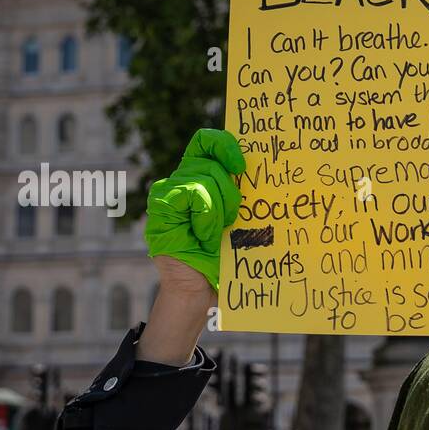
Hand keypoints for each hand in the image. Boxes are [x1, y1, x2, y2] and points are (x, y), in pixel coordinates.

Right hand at [145, 128, 245, 293]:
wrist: (201, 287)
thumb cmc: (223, 255)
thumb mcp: (239, 219)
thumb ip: (242, 193)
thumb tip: (267, 170)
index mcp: (200, 177)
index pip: (206, 142)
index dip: (224, 144)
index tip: (242, 165)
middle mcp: (182, 179)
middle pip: (210, 161)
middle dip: (230, 191)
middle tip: (232, 220)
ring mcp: (168, 191)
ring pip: (203, 177)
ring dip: (219, 209)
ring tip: (214, 235)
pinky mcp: (161, 204)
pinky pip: (193, 192)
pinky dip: (205, 215)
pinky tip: (203, 235)